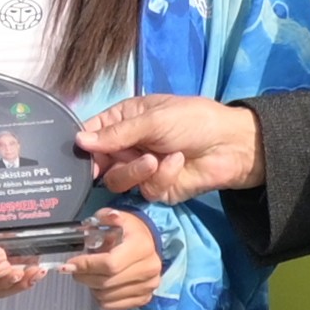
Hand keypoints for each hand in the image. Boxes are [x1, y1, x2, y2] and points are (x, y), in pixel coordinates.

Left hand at [77, 205, 167, 309]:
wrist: (147, 244)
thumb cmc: (129, 232)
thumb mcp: (118, 218)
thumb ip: (107, 216)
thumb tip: (107, 217)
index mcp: (142, 247)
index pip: (110, 264)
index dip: (87, 265)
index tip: (70, 263)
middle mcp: (149, 268)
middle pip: (106, 282)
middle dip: (83, 276)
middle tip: (74, 269)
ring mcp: (148, 286)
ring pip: (106, 296)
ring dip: (91, 286)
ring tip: (90, 274)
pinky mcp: (144, 298)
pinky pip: (111, 306)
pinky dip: (100, 297)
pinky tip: (99, 285)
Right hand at [82, 94, 261, 202]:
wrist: (231, 145)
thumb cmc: (193, 120)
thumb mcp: (153, 119)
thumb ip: (116, 133)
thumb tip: (79, 140)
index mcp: (125, 120)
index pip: (93, 133)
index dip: (84, 144)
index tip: (80, 153)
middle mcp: (129, 146)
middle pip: (99, 163)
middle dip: (110, 162)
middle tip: (121, 158)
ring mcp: (142, 169)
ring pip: (118, 181)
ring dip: (136, 171)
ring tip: (156, 159)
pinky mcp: (157, 189)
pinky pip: (145, 190)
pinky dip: (161, 176)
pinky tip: (177, 163)